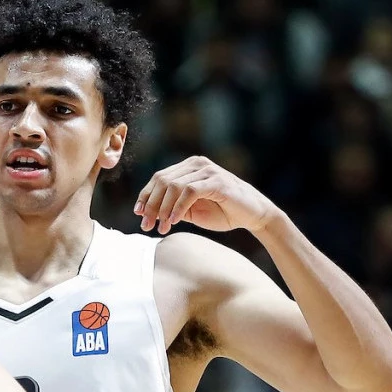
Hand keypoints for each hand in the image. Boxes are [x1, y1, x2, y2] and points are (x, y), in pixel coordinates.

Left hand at [133, 156, 277, 234]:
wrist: (253, 215)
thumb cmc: (223, 212)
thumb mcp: (191, 210)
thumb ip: (172, 207)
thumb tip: (148, 212)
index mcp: (189, 167)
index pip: (159, 178)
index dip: (146, 196)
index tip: (138, 214)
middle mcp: (197, 164)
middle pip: (163, 181)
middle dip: (151, 204)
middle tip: (146, 225)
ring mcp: (207, 171)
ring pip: (174, 186)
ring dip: (163, 209)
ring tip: (160, 227)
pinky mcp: (216, 181)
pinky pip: (189, 192)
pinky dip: (178, 208)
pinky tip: (173, 221)